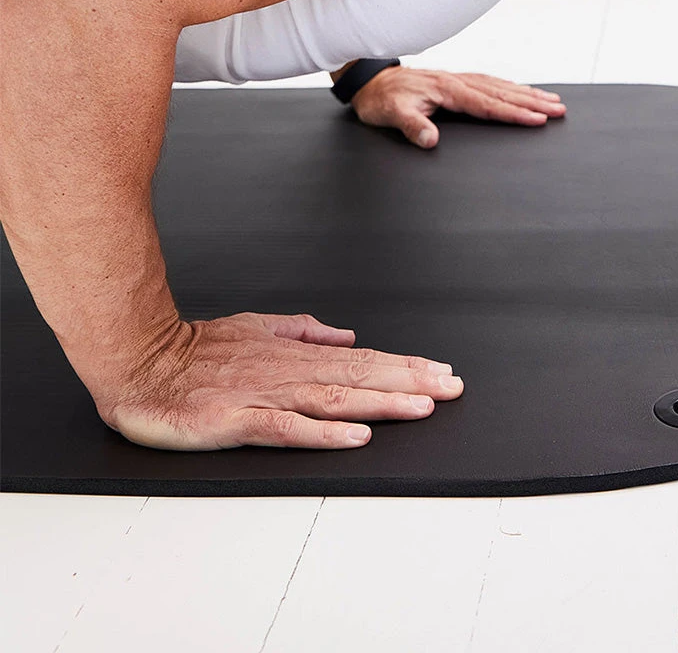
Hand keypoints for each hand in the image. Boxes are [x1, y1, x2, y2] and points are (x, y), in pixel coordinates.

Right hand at [96, 311, 463, 449]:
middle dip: (410, 382)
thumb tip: (345, 334)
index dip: (404, 366)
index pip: (362, 360)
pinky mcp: (237, 419)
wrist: (139, 360)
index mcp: (293, 354)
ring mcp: (264, 394)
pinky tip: (356, 436)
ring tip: (422, 406)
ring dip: (382, 402)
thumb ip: (302, 331)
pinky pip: (288, 428)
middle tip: (452, 387)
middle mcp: (287, 371)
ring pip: (335, 398)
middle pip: (359, 376)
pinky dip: (324, 432)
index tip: (442, 372)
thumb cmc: (194, 350)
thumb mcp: (256, 328)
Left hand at [350, 65, 565, 147]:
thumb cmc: (381, 100)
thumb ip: (412, 127)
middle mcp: (458, 82)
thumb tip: (431, 140)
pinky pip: (492, 83)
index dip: (514, 114)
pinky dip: (512, 88)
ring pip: (501, 86)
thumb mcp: (391, 115)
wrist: (370, 81)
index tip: (538, 120)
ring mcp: (459, 80)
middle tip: (560, 109)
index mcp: (447, 90)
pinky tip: (522, 92)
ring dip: (528, 94)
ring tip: (552, 100)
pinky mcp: (457, 82)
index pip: (488, 105)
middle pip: (503, 93)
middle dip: (533, 102)